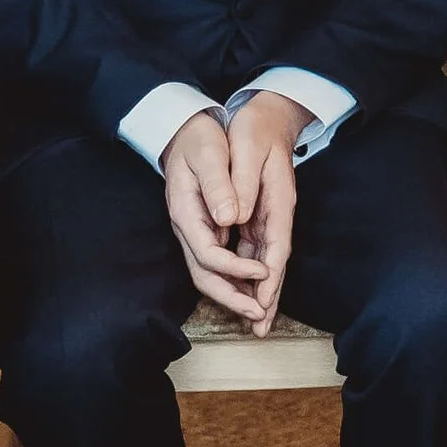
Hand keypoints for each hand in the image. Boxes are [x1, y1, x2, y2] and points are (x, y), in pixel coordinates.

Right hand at [161, 110, 275, 333]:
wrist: (184, 131)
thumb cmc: (198, 139)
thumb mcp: (210, 154)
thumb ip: (218, 185)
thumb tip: (230, 218)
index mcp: (186, 213)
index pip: (207, 253)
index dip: (234, 269)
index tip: (262, 272)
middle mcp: (188, 228)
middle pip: (204, 275)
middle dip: (232, 298)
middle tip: (259, 315)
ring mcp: (196, 232)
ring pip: (211, 275)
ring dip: (235, 296)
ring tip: (261, 313)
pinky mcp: (208, 230)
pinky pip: (220, 264)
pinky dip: (237, 280)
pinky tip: (256, 288)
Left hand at [224, 91, 305, 328]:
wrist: (266, 113)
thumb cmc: (255, 129)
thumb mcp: (246, 149)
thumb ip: (239, 184)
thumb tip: (230, 217)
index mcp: (277, 202)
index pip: (275, 249)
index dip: (268, 280)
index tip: (262, 305)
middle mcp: (275, 214)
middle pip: (273, 264)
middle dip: (267, 297)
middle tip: (260, 329)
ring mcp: (267, 216)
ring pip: (263, 261)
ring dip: (258, 292)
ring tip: (253, 322)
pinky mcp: (257, 215)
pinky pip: (254, 250)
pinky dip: (250, 273)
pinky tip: (244, 290)